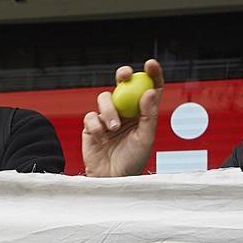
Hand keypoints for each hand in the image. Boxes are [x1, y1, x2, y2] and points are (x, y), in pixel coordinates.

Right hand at [82, 61, 163, 178]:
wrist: (111, 179)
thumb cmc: (132, 161)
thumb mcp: (146, 139)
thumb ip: (148, 115)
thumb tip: (150, 92)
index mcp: (143, 113)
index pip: (149, 88)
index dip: (151, 74)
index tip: (150, 64)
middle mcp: (126, 112)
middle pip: (124, 85)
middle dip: (123, 75)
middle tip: (124, 75)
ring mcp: (108, 117)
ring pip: (105, 98)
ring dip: (109, 111)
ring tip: (113, 128)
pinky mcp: (91, 126)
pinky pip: (91, 116)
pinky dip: (97, 126)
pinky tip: (102, 138)